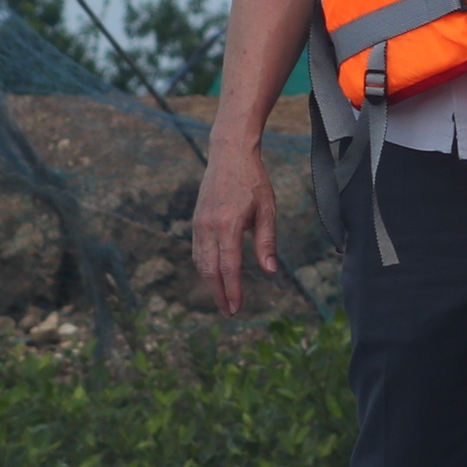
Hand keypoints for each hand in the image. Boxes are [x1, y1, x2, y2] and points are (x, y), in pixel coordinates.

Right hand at [191, 137, 278, 316]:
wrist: (229, 154)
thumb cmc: (253, 180)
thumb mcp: (267, 209)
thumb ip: (267, 241)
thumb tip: (270, 272)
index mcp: (228, 225)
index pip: (228, 267)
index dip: (232, 291)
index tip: (236, 309)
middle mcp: (208, 227)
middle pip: (210, 270)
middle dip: (218, 294)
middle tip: (229, 313)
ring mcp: (199, 224)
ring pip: (201, 262)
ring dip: (210, 284)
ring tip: (222, 298)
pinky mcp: (196, 221)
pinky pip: (198, 251)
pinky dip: (204, 268)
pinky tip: (214, 275)